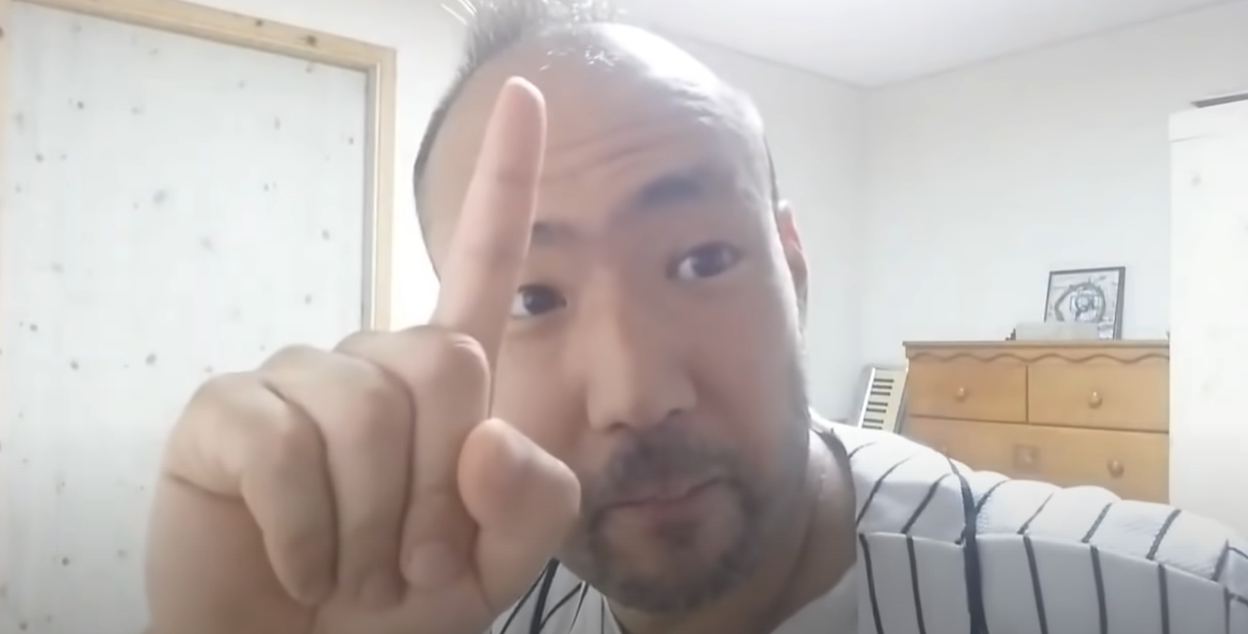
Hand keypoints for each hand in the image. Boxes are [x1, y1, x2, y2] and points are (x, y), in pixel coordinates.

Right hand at [144, 77, 579, 633]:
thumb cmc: (397, 608)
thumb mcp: (497, 568)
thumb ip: (534, 501)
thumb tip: (487, 430)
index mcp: (445, 388)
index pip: (484, 264)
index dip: (506, 180)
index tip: (526, 96)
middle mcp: (372, 363)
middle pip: (445, 361)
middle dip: (435, 490)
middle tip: (405, 562)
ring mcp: (295, 380)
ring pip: (367, 411)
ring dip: (369, 524)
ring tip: (350, 568)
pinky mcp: (225, 413)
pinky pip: (282, 444)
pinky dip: (305, 532)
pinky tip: (299, 562)